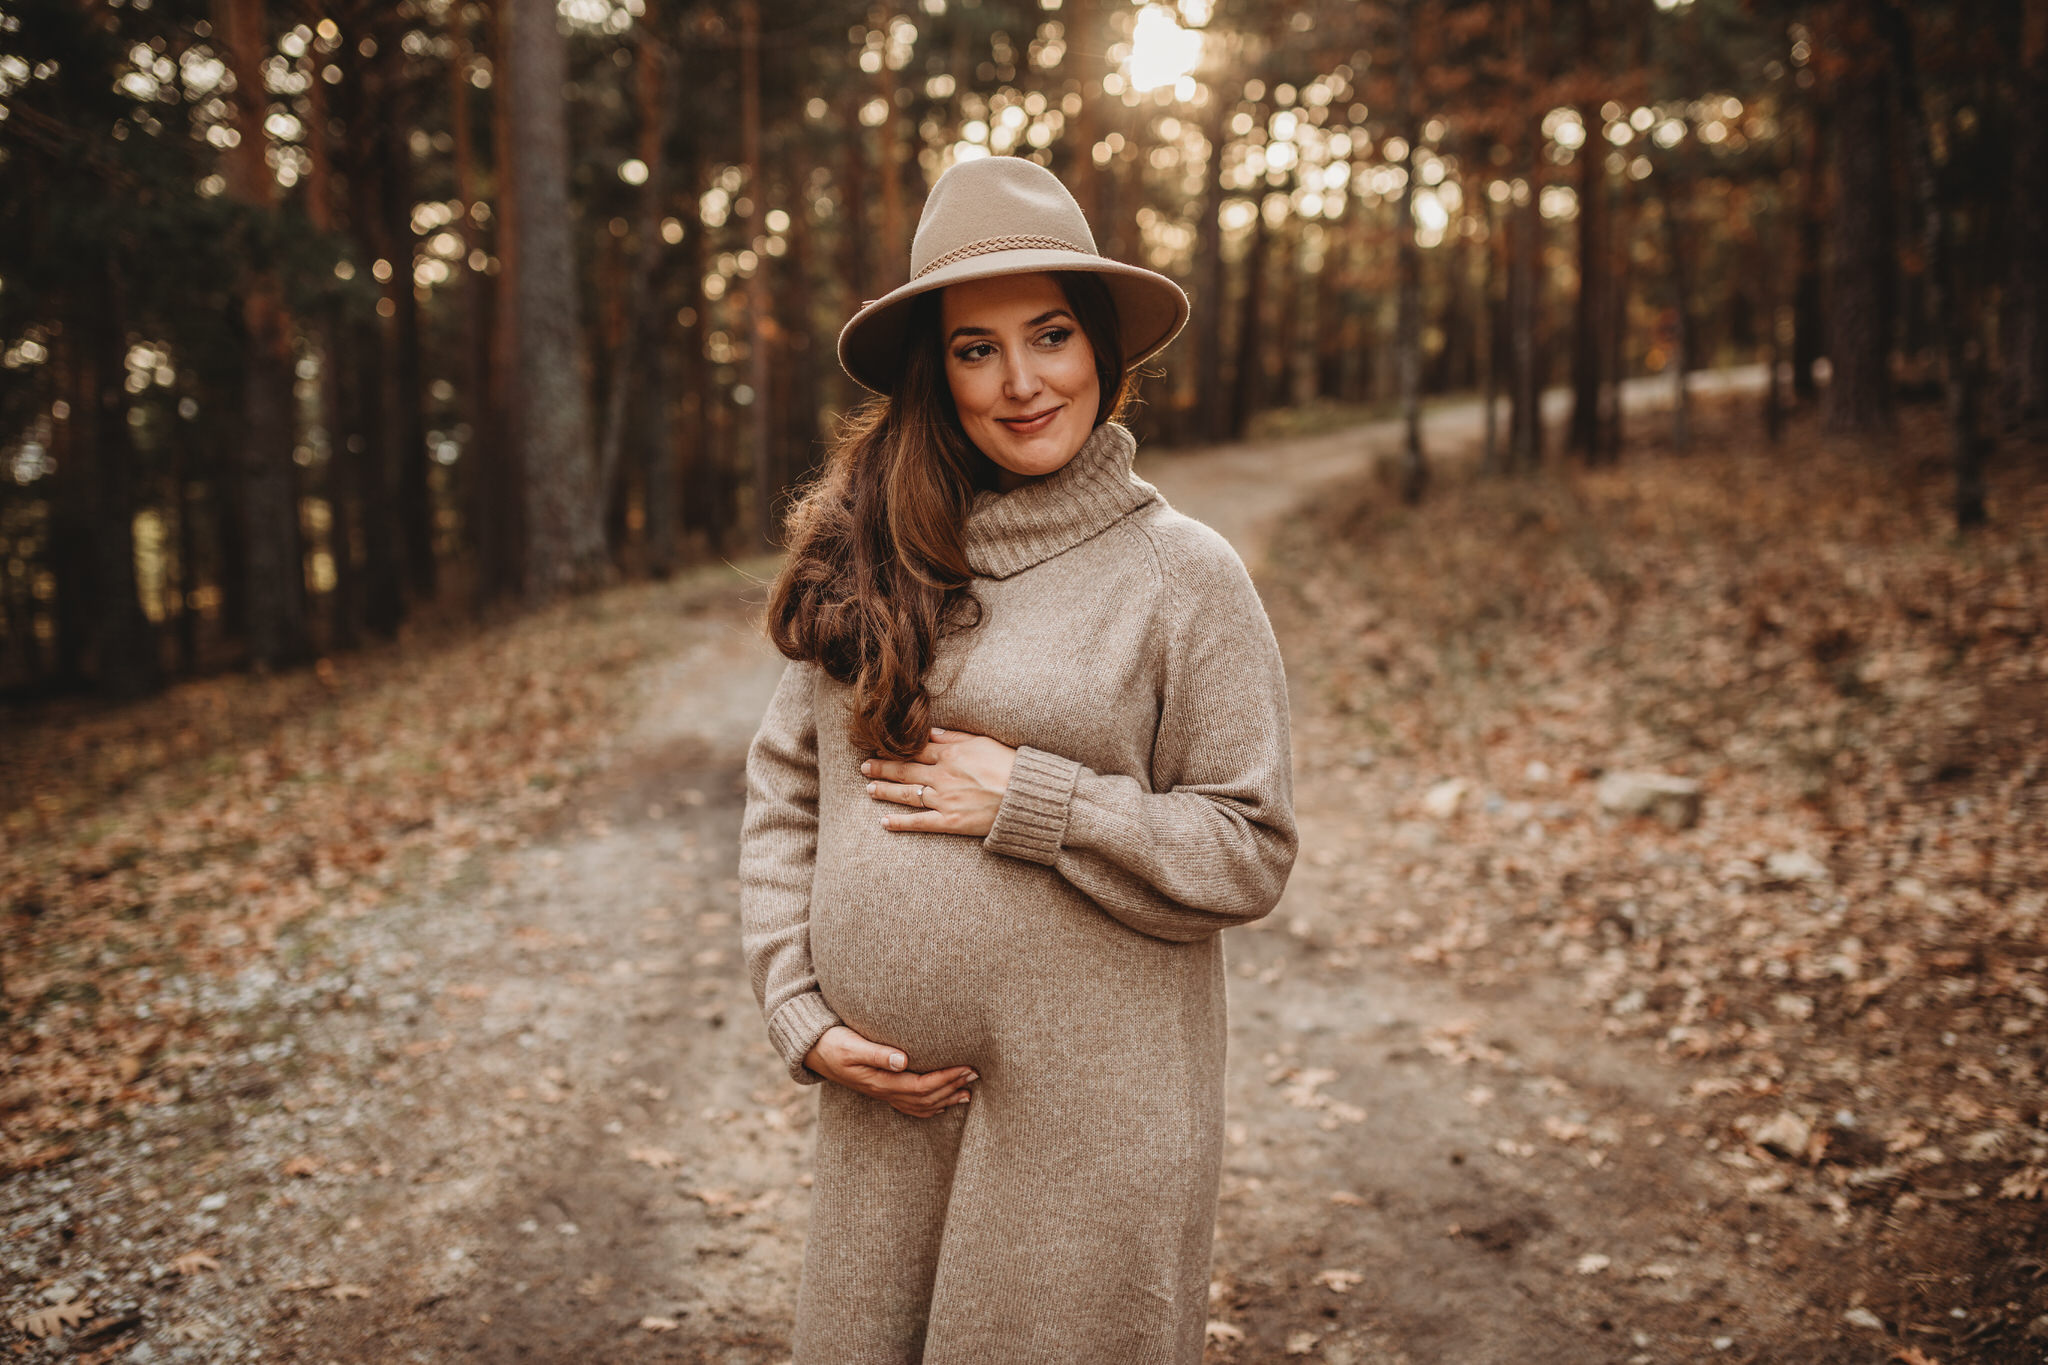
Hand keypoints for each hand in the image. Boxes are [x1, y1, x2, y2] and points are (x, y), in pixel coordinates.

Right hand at [803, 1024, 977, 1118]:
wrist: (812, 1051)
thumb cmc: (832, 1043)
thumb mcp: (851, 1045)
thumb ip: (877, 1053)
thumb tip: (903, 1060)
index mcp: (881, 1081)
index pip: (922, 1086)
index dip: (947, 1079)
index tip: (966, 1067)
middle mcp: (884, 1091)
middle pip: (926, 1096)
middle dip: (953, 1086)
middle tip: (975, 1073)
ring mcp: (883, 1093)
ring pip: (921, 1104)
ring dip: (946, 1097)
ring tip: (968, 1091)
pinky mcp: (880, 1089)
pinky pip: (909, 1105)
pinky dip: (929, 1106)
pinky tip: (942, 1104)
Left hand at [863, 727, 1017, 837]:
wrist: (1025, 795)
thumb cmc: (1009, 765)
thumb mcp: (982, 742)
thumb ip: (954, 737)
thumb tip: (931, 732)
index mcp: (950, 754)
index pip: (914, 750)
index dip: (894, 749)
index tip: (879, 747)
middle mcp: (942, 775)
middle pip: (905, 770)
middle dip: (882, 767)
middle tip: (864, 766)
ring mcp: (944, 799)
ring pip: (907, 794)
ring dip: (886, 790)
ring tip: (869, 789)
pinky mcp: (950, 821)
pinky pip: (920, 822)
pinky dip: (900, 823)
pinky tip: (884, 822)